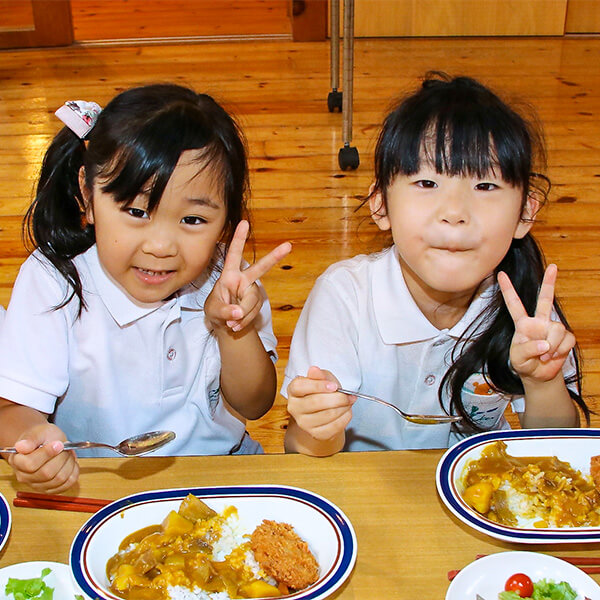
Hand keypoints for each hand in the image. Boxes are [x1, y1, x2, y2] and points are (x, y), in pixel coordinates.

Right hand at [6, 423, 78, 493]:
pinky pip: (67, 484)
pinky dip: (73, 471)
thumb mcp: (38, 432)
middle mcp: (24, 477)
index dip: (47, 454)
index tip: (59, 444)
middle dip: (61, 457)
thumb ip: (31, 439)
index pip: (31, 464)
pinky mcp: (49, 489)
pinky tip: (70, 462)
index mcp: (17, 461)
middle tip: (64, 447)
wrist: (46, 443)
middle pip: (47, 473)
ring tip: (67, 454)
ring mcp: (37, 485)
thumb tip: (21, 446)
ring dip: (69, 464)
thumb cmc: (42, 437)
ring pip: (59, 479)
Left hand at [205, 220, 290, 331]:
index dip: (239, 238)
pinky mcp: (257, 303)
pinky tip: (236, 325)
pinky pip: (253, 313)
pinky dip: (244, 322)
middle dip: (274, 257)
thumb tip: (238, 313)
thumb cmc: (215, 311)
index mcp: (229, 275)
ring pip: (252, 302)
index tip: (244, 223)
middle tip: (288, 246)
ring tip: (230, 323)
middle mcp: (243, 280)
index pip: (234, 254)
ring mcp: (252, 291)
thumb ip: (224, 311)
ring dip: (241, 315)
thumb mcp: (213, 311)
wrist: (225, 325)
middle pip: (260, 268)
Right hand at [287, 366, 354, 440]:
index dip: (318, 385)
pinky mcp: (315, 434)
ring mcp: (303, 423)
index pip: (300, 387)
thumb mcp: (323, 379)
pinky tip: (347, 412)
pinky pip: (333, 426)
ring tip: (349, 403)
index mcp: (294, 390)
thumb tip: (314, 370)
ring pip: (327, 415)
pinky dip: (345, 418)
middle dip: (337, 398)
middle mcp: (294, 407)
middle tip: (349, 396)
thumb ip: (320, 375)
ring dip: (344, 408)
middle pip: (316, 402)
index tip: (334, 386)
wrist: (323, 413)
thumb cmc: (323, 392)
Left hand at [498, 264, 574, 382]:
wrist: (538, 375)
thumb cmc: (524, 364)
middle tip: (554, 266)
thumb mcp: (518, 358)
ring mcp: (552, 328)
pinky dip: (560, 350)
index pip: (514, 304)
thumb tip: (545, 342)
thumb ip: (527, 349)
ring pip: (557, 329)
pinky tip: (553, 355)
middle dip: (550, 282)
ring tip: (544, 355)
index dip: (507, 289)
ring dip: (552, 345)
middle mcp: (538, 322)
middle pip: (545, 299)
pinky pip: (566, 340)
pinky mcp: (565, 337)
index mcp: (522, 324)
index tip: (501, 274)